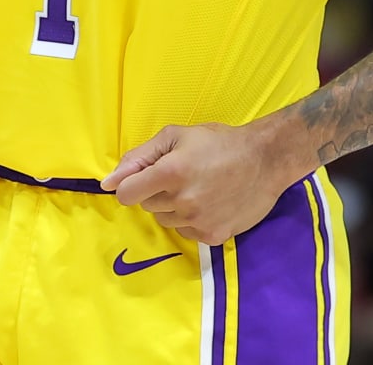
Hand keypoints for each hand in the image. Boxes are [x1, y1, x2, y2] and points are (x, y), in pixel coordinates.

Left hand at [100, 122, 299, 243]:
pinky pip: (186, 232)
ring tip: (197, 188)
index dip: (131, 185)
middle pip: (146, 206)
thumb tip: (107, 182)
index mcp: (171, 172)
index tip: (145, 178)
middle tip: (181, 176)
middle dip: (156, 191)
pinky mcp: (212, 236)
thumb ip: (139, 157)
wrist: (266, 160)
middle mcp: (182, 201)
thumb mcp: (176, 136)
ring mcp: (198, 221)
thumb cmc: (218, 142)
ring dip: (173, 207)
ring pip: (165, 220)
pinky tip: (210, 202)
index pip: (126, 194)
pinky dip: (191, 219)